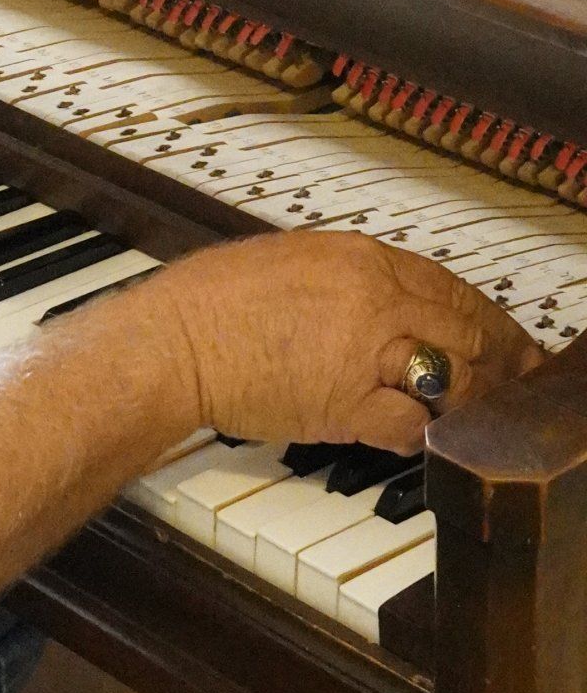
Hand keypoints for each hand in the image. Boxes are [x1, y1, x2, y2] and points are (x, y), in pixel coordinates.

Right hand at [153, 231, 543, 454]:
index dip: (488, 317)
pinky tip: (417, 434)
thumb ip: (349, 278)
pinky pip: (412, 423)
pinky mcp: (349, 404)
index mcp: (361, 257)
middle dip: (501, 361)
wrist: (175, 343)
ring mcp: (366, 352)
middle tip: (516, 381)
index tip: (507, 337)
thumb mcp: (292, 261)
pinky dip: (422, 432)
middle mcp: (375, 298)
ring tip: (472, 412)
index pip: (451, 286)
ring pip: (454, 377)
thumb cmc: (214, 304)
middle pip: (466, 330)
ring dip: (469, 400)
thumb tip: (387, 300)